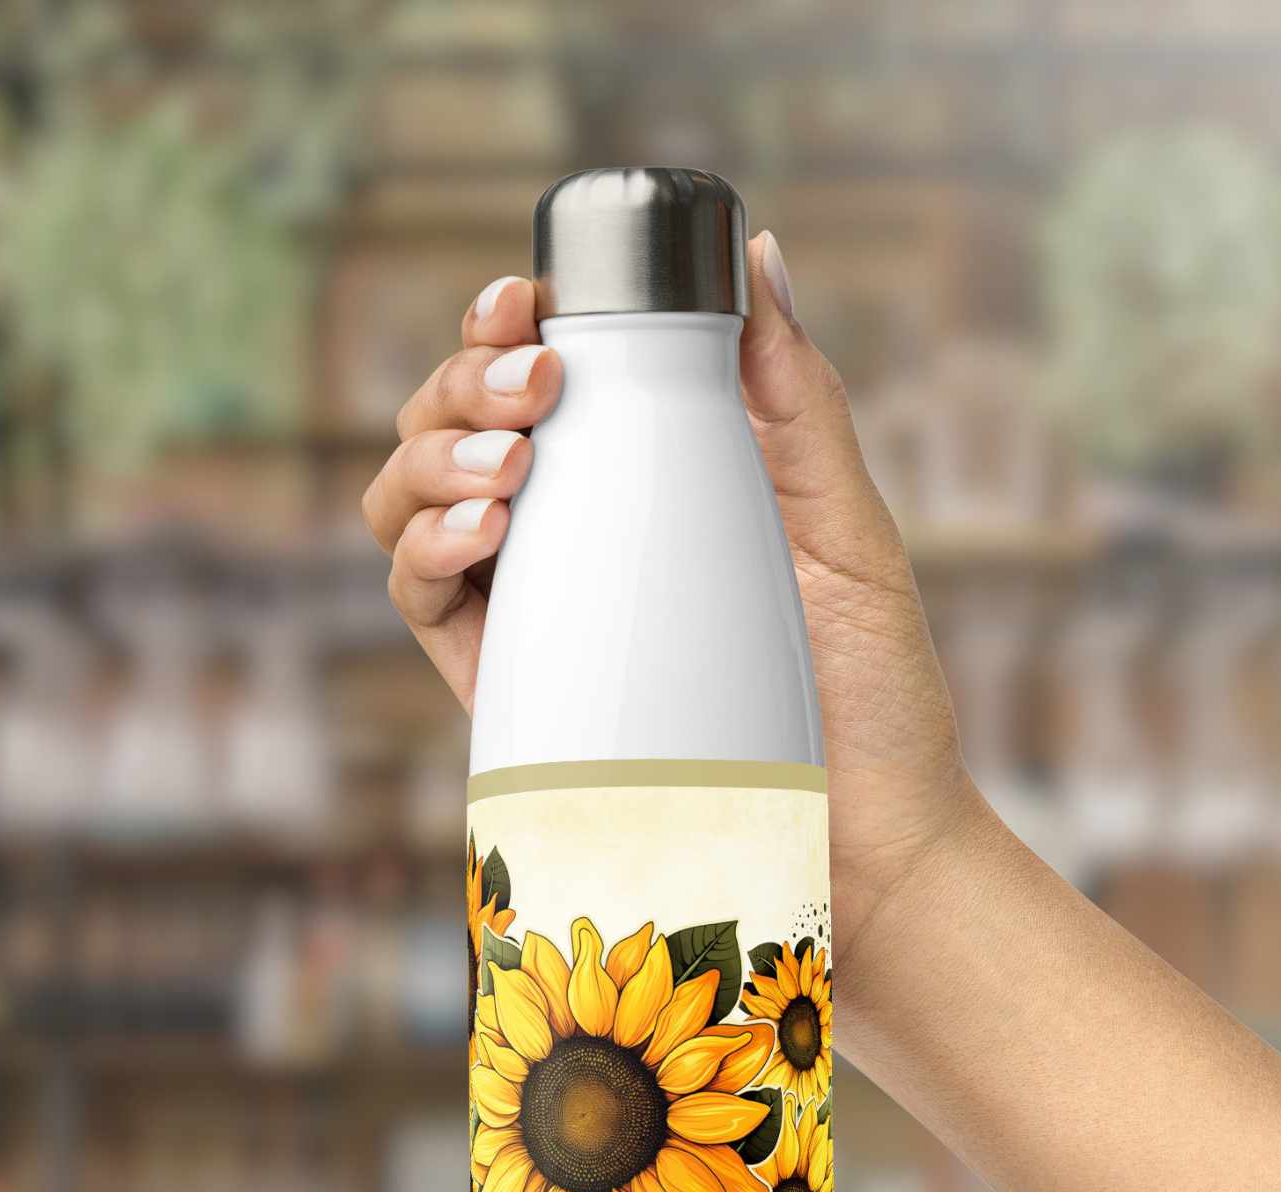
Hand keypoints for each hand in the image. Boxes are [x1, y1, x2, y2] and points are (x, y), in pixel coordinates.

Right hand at [360, 237, 979, 927]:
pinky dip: (425, 547)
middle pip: (454, 425)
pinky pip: (421, 601)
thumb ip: (795, 402)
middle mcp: (568, 544)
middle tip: (539, 384)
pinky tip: (485, 528)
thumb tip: (764, 257)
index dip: (508, 326)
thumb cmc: (870, 696)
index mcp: (639, 487)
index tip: (531, 299)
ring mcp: (530, 617)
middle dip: (466, 379)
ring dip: (433, 454)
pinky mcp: (508, 696)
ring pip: (410, 500)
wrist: (867, 844)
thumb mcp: (844, 528)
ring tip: (511, 462)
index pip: (538, 382)